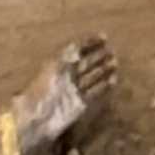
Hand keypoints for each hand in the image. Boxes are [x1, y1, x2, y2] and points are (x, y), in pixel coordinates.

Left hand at [14, 36, 117, 150]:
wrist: (38, 117)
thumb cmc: (43, 90)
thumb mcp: (54, 67)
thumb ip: (67, 55)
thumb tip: (78, 45)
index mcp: (58, 65)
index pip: (76, 50)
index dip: (89, 43)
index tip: (104, 37)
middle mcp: (67, 76)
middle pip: (85, 63)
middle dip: (98, 56)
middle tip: (112, 50)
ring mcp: (74, 90)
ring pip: (92, 77)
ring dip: (103, 70)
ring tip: (116, 62)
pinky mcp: (80, 105)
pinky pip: (94, 93)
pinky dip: (104, 86)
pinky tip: (114, 79)